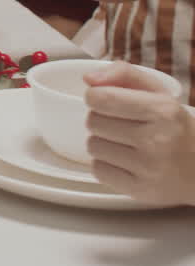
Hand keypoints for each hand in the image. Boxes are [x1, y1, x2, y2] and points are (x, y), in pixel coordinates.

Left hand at [84, 62, 194, 204]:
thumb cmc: (176, 128)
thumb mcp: (159, 93)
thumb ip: (124, 75)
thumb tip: (89, 78)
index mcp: (162, 112)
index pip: (101, 98)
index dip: (96, 96)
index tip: (106, 100)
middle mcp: (156, 141)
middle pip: (93, 121)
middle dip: (101, 119)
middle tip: (123, 124)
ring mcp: (149, 169)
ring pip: (92, 146)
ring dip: (103, 142)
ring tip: (126, 144)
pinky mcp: (140, 190)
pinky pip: (98, 170)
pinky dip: (106, 164)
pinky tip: (126, 161)